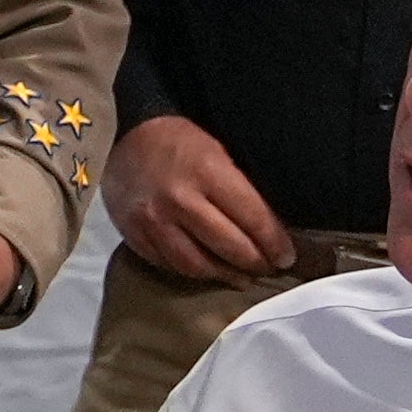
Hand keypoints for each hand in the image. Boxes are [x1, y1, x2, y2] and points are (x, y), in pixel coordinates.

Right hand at [102, 115, 290, 280]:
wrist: (126, 135)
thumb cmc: (180, 141)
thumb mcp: (218, 151)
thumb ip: (241, 188)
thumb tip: (272, 225)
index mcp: (207, 171)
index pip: (252, 218)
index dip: (274, 242)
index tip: (286, 256)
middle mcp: (180, 200)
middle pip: (228, 246)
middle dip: (255, 262)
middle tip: (267, 267)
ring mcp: (154, 221)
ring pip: (197, 265)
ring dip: (224, 275)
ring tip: (240, 276)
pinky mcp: (134, 235)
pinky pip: (169, 265)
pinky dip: (192, 272)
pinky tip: (207, 270)